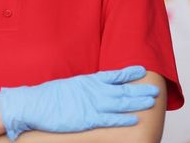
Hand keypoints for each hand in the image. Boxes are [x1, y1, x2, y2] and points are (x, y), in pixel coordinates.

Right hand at [0, 65, 159, 140]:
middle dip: (140, 89)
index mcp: (88, 81)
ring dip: (137, 102)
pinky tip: (134, 119)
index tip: (142, 70)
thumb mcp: (69, 85)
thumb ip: (84, 87)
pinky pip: (110, 120)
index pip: (114, 75)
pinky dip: (123, 119)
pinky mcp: (88, 119)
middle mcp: (93, 91)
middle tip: (155, 90)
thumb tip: (93, 87)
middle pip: (122, 89)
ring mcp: (92, 105)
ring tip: (151, 102)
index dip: (129, 73)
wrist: (34, 104)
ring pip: (120, 103)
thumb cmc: (48, 97)